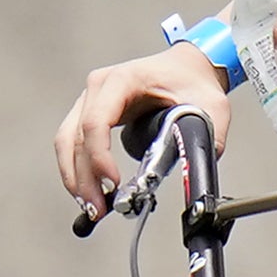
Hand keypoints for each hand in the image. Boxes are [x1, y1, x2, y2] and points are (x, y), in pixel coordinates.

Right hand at [56, 42, 231, 219]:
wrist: (186, 68)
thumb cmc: (193, 81)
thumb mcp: (210, 106)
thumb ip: (208, 138)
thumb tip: (197, 172)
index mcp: (123, 80)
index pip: (97, 121)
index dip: (99, 156)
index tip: (113, 183)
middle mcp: (100, 87)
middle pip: (75, 136)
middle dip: (83, 178)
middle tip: (98, 208)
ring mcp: (90, 99)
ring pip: (66, 143)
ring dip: (75, 178)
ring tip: (92, 207)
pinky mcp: (89, 113)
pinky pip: (72, 143)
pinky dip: (77, 170)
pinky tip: (89, 192)